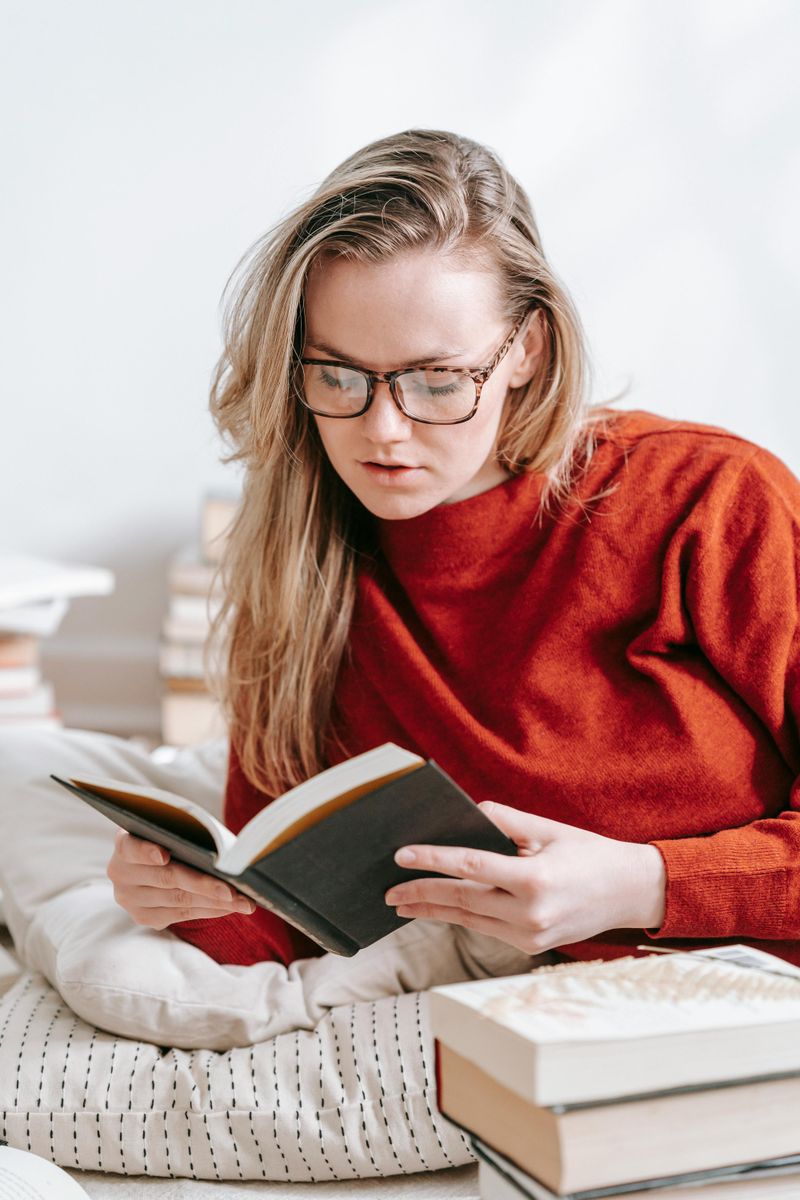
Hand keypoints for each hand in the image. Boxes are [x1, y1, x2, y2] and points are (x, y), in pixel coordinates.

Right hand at [106, 829, 255, 928]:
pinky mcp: (144, 917)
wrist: (152, 860)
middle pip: (166, 879)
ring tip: (243, 902)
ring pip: (179, 901)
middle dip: (204, 885)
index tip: (164, 855)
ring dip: (215, 902)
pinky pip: (182, 915)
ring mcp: (130, 899)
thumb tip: (225, 850)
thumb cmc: (171, 836)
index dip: (146, 851)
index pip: (131, 847)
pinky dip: (210, 910)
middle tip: (232, 890)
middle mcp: (121, 873)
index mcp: (124, 844)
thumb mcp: (173, 828)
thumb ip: (185, 834)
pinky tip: (230, 906)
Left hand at [384, 802, 665, 955]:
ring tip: (403, 903)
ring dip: (433, 910)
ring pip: (468, 920)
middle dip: (421, 894)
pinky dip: (460, 916)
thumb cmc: (589, 854)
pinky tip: (438, 909)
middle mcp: (530, 915)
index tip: (401, 856)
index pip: (470, 869)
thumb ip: (504, 821)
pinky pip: (485, 929)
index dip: (432, 861)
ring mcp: (530, 936)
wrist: (630, 893)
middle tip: (388, 890)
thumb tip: (464, 812)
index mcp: (534, 881)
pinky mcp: (530, 946)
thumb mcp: (548, 830)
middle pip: (461, 901)